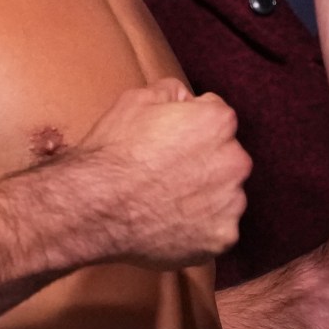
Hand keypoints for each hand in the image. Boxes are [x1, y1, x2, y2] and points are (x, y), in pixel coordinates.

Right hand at [66, 80, 249, 268]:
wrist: (93, 207)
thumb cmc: (113, 153)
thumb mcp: (137, 99)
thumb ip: (172, 92)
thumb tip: (186, 98)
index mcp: (219, 123)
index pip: (217, 119)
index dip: (190, 128)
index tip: (170, 142)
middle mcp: (235, 161)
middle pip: (225, 158)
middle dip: (202, 163)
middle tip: (165, 175)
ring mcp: (231, 202)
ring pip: (224, 195)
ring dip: (204, 197)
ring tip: (166, 202)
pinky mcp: (222, 237)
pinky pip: (217, 229)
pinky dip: (199, 229)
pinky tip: (171, 224)